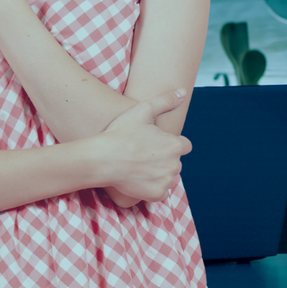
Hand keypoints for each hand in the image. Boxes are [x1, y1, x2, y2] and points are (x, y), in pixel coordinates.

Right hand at [94, 89, 190, 203]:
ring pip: (168, 177)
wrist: (102, 159)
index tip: (154, 143)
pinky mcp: (157, 195)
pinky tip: (139, 178)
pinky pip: (161, 191)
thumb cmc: (121, 133)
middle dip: (163, 158)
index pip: (184, 145)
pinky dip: (152, 187)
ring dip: (159, 173)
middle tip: (142, 153)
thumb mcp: (142, 110)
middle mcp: (175, 165)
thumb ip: (166, 100)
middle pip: (175, 162)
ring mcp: (166, 181)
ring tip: (139, 165)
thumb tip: (182, 92)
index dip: (170, 143)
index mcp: (175, 146)